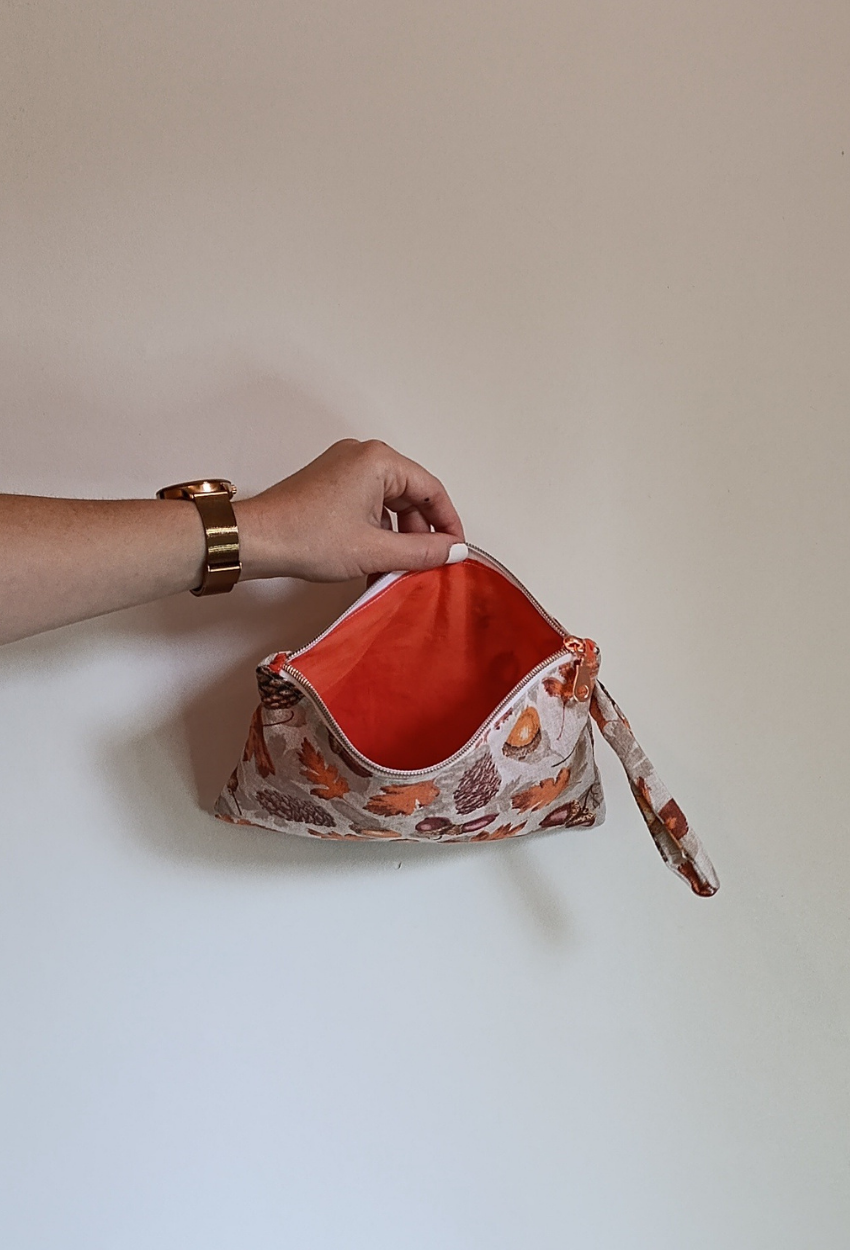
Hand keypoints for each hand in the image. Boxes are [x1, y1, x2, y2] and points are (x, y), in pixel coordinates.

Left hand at [233, 439, 466, 581]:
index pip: (431, 490)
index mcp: (379, 460)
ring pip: (389, 505)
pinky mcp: (330, 485)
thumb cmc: (305, 537)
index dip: (448, 523)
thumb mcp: (375, 550)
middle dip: (420, 534)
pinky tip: (374, 563)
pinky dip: (376, 533)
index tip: (455, 550)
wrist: (255, 541)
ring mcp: (344, 469)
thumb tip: (452, 551)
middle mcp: (363, 456)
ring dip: (397, 538)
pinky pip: (368, 506)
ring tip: (397, 570)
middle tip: (426, 565)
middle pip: (410, 496)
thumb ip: (422, 551)